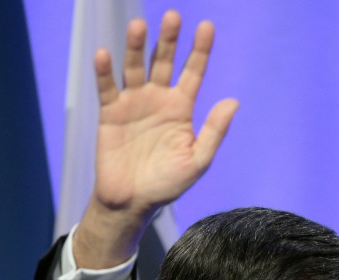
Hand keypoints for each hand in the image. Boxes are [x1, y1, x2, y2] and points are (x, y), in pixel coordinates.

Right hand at [76, 10, 237, 267]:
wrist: (132, 202)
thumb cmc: (167, 184)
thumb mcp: (197, 160)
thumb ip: (214, 131)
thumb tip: (233, 102)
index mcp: (181, 108)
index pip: (193, 72)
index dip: (200, 50)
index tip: (206, 26)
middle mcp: (158, 99)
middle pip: (163, 61)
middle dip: (168, 40)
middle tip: (173, 17)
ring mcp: (133, 103)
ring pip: (135, 67)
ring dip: (136, 47)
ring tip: (139, 26)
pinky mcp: (110, 113)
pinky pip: (107, 87)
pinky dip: (105, 71)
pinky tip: (105, 54)